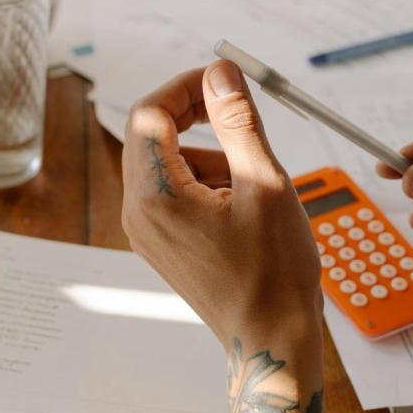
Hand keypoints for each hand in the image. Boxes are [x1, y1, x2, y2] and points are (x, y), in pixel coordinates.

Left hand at [122, 63, 344, 412]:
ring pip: (167, 166)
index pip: (151, 114)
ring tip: (253, 185)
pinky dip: (205, 185)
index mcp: (156, 196)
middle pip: (153, 138)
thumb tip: (220, 74)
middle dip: (197, 120)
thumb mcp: (264, 184)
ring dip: (208, 156)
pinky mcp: (162, 246)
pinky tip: (242, 207)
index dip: (186, 88)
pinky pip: (173, 195)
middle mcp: (139, 214)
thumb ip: (238, 122)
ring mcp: (147, 233)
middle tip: (240, 120)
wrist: (269, 337)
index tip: (222, 83)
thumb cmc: (273, 273)